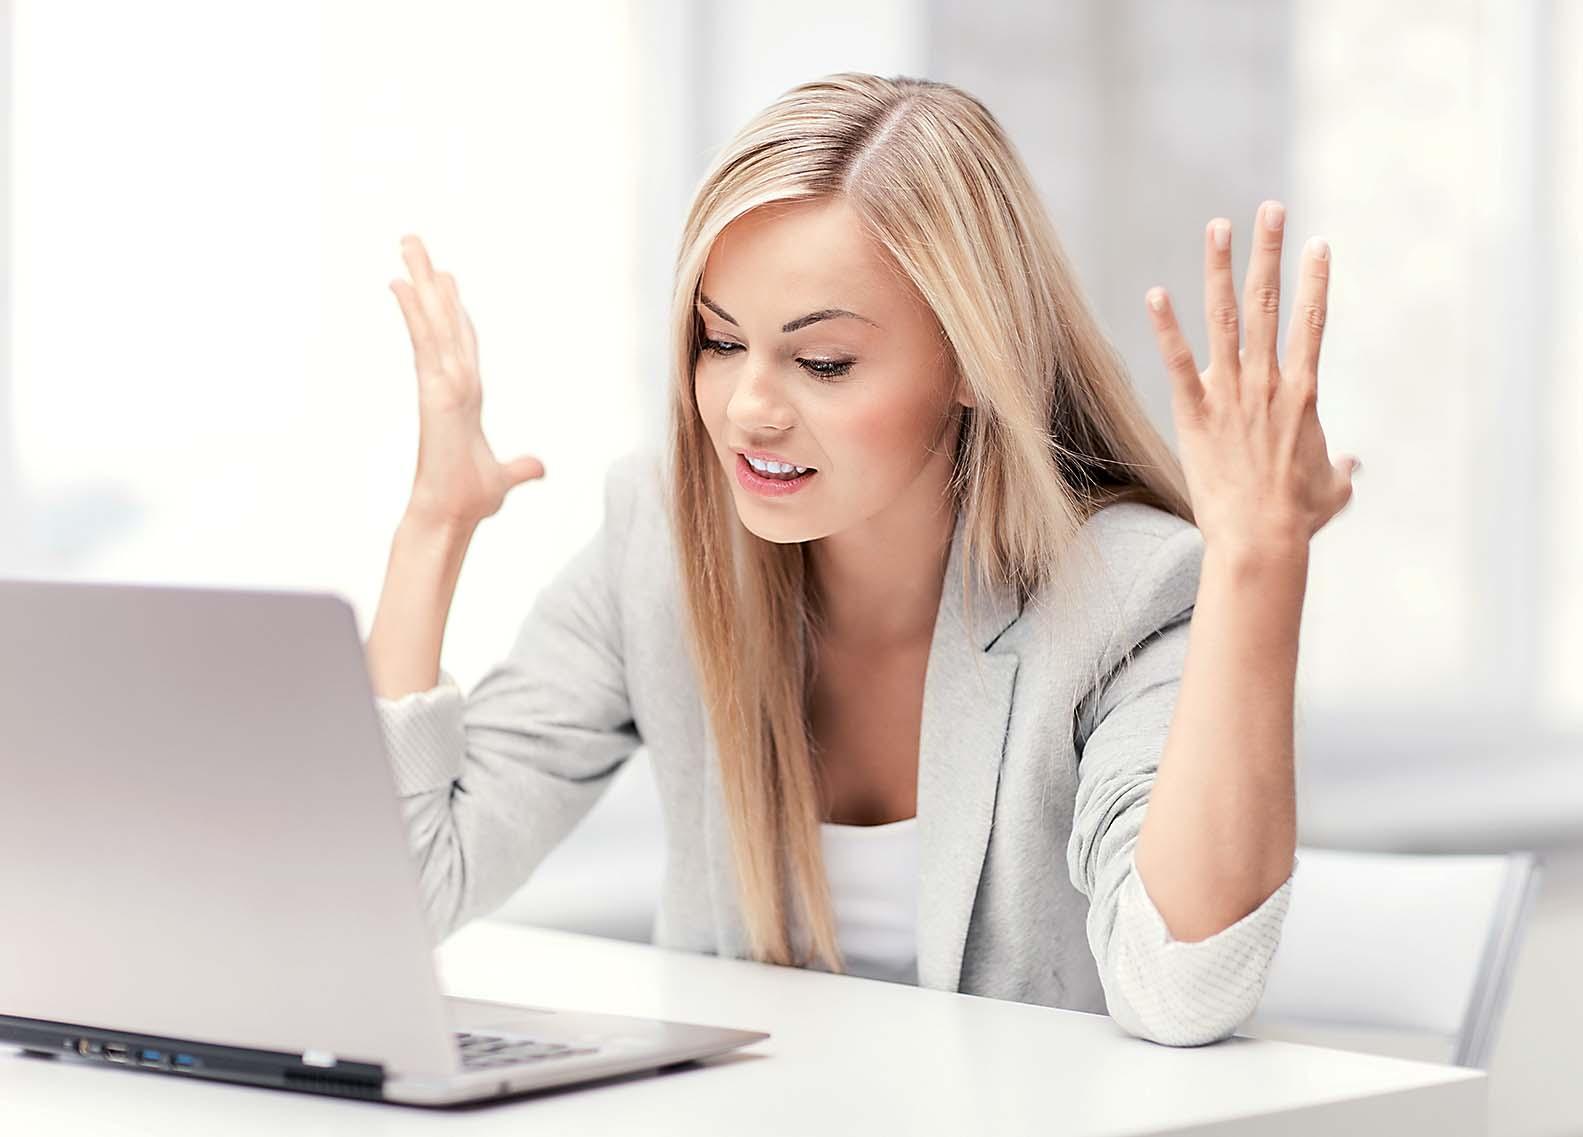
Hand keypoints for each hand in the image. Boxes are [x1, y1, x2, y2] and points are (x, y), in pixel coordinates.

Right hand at [390, 234, 544, 530]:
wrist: (451, 515)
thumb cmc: (470, 500)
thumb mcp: (504, 478)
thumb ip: (521, 469)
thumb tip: (538, 468)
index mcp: (466, 396)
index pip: (461, 342)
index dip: (455, 311)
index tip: (448, 281)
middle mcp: (451, 382)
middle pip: (442, 320)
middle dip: (431, 280)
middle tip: (413, 241)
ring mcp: (440, 383)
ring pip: (432, 321)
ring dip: (421, 280)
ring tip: (407, 242)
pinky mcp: (434, 390)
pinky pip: (424, 342)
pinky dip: (414, 312)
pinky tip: (402, 282)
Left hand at [1145, 201, 1357, 559]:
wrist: (1260, 540)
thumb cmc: (1297, 520)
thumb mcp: (1331, 491)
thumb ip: (1342, 469)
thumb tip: (1353, 464)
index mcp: (1304, 392)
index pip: (1313, 322)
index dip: (1317, 280)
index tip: (1320, 243)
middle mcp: (1268, 382)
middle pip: (1270, 303)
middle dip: (1270, 252)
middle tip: (1270, 209)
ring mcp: (1231, 394)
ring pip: (1226, 318)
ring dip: (1221, 268)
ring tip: (1217, 226)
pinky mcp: (1195, 413)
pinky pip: (1177, 362)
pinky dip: (1166, 327)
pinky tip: (1155, 294)